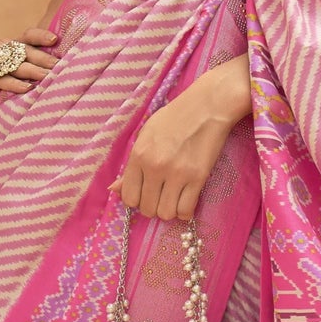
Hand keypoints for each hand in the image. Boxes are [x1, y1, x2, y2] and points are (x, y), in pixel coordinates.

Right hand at [0, 26, 60, 119]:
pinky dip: (13, 83)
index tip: (56, 41)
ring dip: (32, 70)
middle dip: (43, 58)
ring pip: (13, 63)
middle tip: (60, 67)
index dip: (41, 36)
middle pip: (24, 50)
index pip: (27, 37)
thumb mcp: (9, 86)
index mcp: (7, 50)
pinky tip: (26, 89)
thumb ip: (28, 84)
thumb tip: (56, 88)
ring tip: (48, 78)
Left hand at [111, 54, 251, 219]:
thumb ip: (131, 165)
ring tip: (173, 199)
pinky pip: (186, 210)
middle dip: (153, 207)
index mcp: (139, 155)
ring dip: (169, 211)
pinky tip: (186, 200)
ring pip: (166, 214)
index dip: (136, 200)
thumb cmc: (174, 118)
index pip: (129, 197)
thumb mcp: (146, 135)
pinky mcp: (197, 178)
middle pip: (147, 209)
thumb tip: (114, 189)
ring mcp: (177, 174)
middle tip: (161, 196)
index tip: (145, 194)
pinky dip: (185, 211)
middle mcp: (155, 167)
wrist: (206, 107)